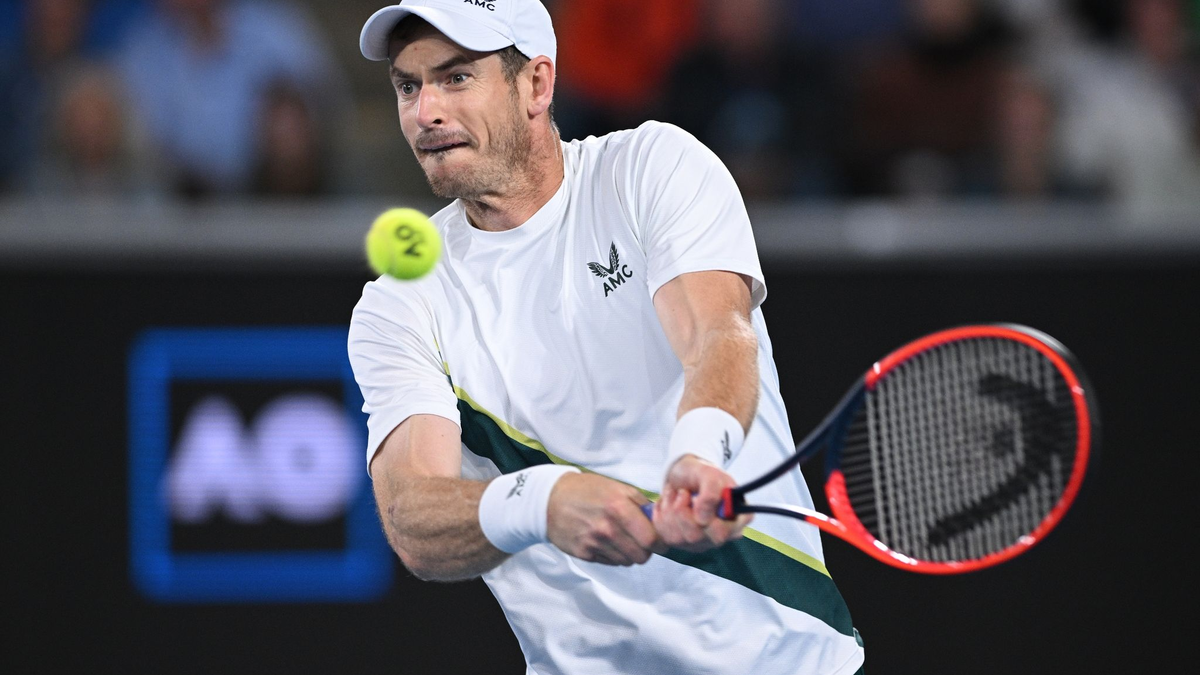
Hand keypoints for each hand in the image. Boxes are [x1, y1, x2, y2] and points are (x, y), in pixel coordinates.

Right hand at [547, 472, 666, 565]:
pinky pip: (611, 562)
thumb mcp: (618, 488)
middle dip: (645, 550)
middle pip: (641, 556)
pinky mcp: (584, 554)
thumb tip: (661, 522)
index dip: (660, 542)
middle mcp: (607, 528)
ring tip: (620, 538)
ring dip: (628, 553)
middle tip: (640, 540)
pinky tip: (605, 542)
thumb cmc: (588, 491)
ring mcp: (594, 543)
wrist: (551, 500)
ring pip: (627, 561)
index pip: (651, 539)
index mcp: (619, 507)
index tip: (659, 541)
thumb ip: (642, 504)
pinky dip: (613, 555)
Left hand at [653, 455, 752, 551]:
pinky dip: (661, 514)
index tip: (695, 498)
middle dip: (682, 511)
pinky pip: (665, 535)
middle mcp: (721, 535)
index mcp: (736, 519)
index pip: (723, 532)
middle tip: (683, 493)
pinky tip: (668, 504)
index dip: (706, 519)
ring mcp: (701, 542)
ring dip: (670, 509)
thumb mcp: (710, 474)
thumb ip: (712, 493)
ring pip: (678, 538)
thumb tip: (703, 520)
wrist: (683, 475)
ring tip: (675, 494)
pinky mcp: (681, 543)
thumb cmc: (701, 474)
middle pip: (697, 537)